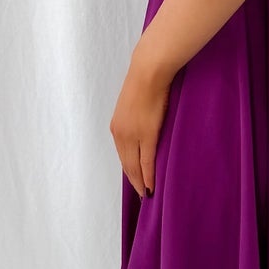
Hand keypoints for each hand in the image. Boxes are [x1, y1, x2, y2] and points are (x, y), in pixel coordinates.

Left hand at [111, 42, 172, 199]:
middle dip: (134, 181)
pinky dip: (148, 175)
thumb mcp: (134, 106)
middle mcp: (120, 134)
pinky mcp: (146, 135)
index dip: (129, 172)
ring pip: (135, 166)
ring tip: (148, 193)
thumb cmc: (145, 84)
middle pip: (127, 165)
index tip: (135, 183)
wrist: (148, 73)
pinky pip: (146, 161)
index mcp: (117, 128)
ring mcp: (132, 136)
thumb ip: (136, 121)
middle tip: (142, 195)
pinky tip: (151, 186)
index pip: (123, 156)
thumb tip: (144, 128)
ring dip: (141, 182)